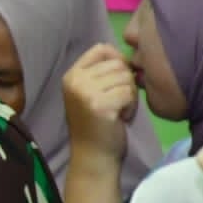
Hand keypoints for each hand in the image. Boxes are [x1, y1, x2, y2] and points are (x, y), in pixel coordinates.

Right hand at [62, 46, 137, 164]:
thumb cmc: (97, 122)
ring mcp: (85, 92)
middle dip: (125, 82)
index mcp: (71, 74)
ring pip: (126, 78)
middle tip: (116, 101)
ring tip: (118, 109)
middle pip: (117, 64)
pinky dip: (131, 106)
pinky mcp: (100, 105)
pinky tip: (121, 117)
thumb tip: (125, 55)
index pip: (101, 49)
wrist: (93, 154)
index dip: (117, 61)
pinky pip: (129, 93)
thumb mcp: (92, 91)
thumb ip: (102, 71)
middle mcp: (75, 80)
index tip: (116, 81)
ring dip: (129, 95)